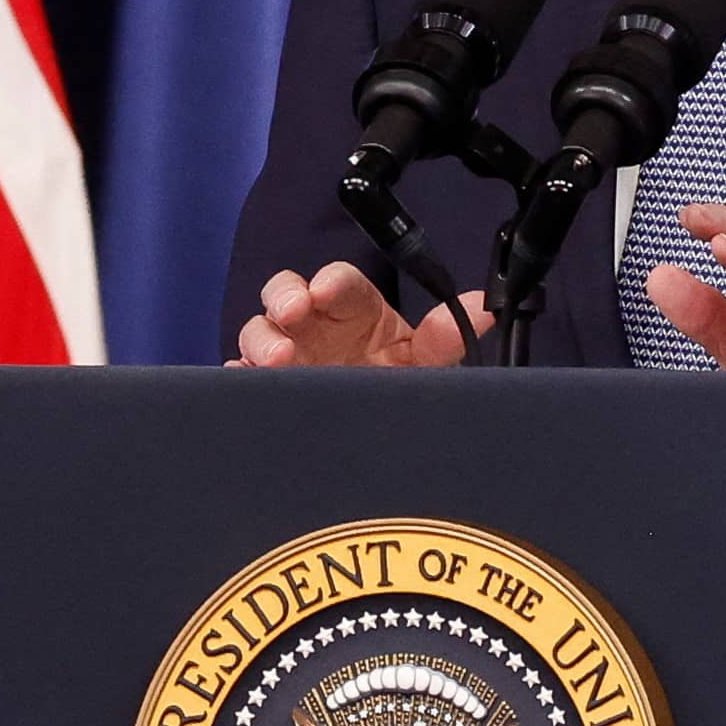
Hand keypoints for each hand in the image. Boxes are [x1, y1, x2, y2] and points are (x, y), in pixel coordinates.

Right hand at [234, 261, 492, 368]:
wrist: (379, 443)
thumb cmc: (398, 386)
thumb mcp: (425, 366)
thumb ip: (446, 338)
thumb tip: (485, 307)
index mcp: (355, 310)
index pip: (340, 281)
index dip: (332, 281)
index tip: (329, 290)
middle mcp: (315, 326)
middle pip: (286, 292)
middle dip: (284, 297)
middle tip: (293, 313)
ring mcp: (287, 356)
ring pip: (259, 330)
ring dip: (262, 339)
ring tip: (280, 360)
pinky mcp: (267, 387)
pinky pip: (242, 375)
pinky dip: (240, 376)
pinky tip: (248, 382)